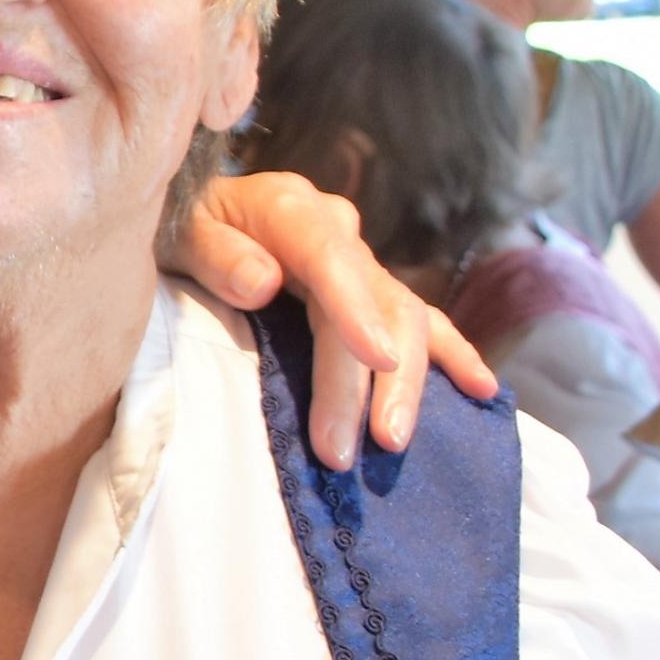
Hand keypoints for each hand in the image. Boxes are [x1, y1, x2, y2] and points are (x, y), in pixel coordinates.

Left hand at [180, 172, 499, 469]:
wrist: (187, 214)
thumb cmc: (175, 226)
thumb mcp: (174, 231)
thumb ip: (215, 253)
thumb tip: (263, 283)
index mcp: (288, 209)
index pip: (330, 258)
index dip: (356, 310)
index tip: (378, 360)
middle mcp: (336, 230)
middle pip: (375, 303)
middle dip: (366, 381)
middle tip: (343, 450)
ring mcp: (359, 260)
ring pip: (406, 318)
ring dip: (406, 384)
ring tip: (393, 443)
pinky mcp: (369, 290)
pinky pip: (421, 322)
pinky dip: (452, 354)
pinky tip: (484, 391)